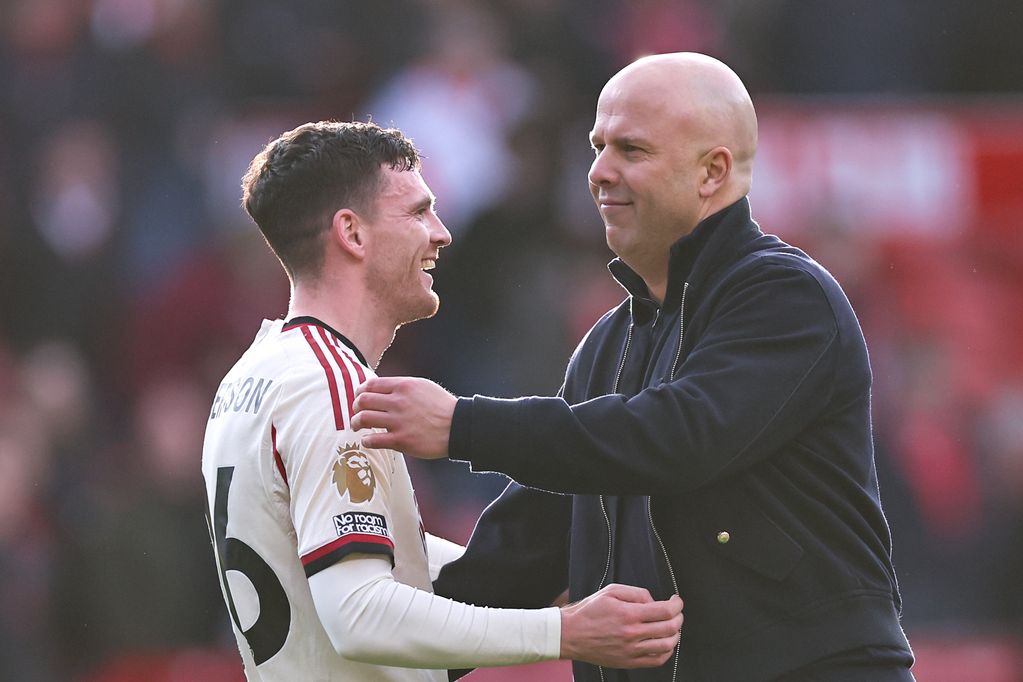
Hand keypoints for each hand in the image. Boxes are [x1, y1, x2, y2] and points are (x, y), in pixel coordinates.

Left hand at [351, 377, 455, 457]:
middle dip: (355, 407)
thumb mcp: (423, 386)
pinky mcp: (401, 440)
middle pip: (363, 400)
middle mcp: (398, 402)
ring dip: (355, 423)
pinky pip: (373, 440)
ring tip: (356, 426)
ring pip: (363, 418)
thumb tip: (383, 388)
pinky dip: (366, 440)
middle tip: (356, 412)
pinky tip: (368, 441)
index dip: (360, 391)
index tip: (359, 397)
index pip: (370, 385)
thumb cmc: (442, 406)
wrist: (458, 426)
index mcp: (404, 386)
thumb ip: (402, 386)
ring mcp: (399, 421)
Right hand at [559, 584, 682, 668]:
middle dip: (679, 617)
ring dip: (675, 635)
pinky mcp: (629, 662)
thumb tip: (654, 601)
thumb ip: (636, 593)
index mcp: (628, 614)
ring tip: (672, 627)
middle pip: (670, 628)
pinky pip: (657, 660)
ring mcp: (631, 650)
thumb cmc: (588, 612)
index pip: (665, 611)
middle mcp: (632, 634)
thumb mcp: (611, 592)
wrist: (571, 634)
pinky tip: (664, 643)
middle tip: (676, 612)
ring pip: (667, 645)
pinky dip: (667, 652)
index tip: (676, 601)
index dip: (677, 604)